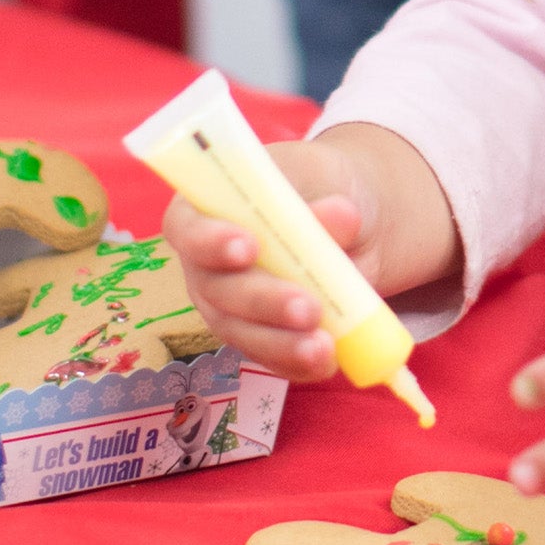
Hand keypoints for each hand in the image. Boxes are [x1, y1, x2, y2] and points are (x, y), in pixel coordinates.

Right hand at [159, 123, 459, 380]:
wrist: (354, 220)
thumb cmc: (325, 187)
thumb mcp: (331, 181)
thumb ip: (328, 201)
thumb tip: (338, 216)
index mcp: (207, 208)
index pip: (189, 227)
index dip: (211, 241)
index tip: (249, 248)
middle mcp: (208, 264)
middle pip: (218, 290)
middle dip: (263, 302)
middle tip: (306, 308)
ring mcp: (229, 307)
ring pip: (242, 332)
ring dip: (281, 343)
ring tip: (322, 346)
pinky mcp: (259, 338)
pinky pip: (270, 357)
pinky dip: (297, 362)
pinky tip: (325, 361)